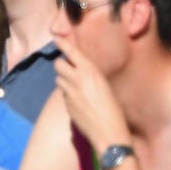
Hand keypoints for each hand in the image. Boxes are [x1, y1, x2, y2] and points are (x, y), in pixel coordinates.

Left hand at [51, 25, 131, 152]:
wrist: (108, 131)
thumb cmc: (114, 108)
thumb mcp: (104, 84)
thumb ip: (90, 76)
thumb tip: (81, 72)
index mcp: (90, 71)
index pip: (72, 52)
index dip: (63, 44)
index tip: (56, 38)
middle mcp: (77, 79)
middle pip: (58, 64)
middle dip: (62, 65)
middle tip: (69, 68)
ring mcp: (69, 93)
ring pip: (58, 79)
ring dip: (63, 79)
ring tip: (74, 85)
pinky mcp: (66, 105)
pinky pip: (62, 94)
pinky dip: (67, 93)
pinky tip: (77, 101)